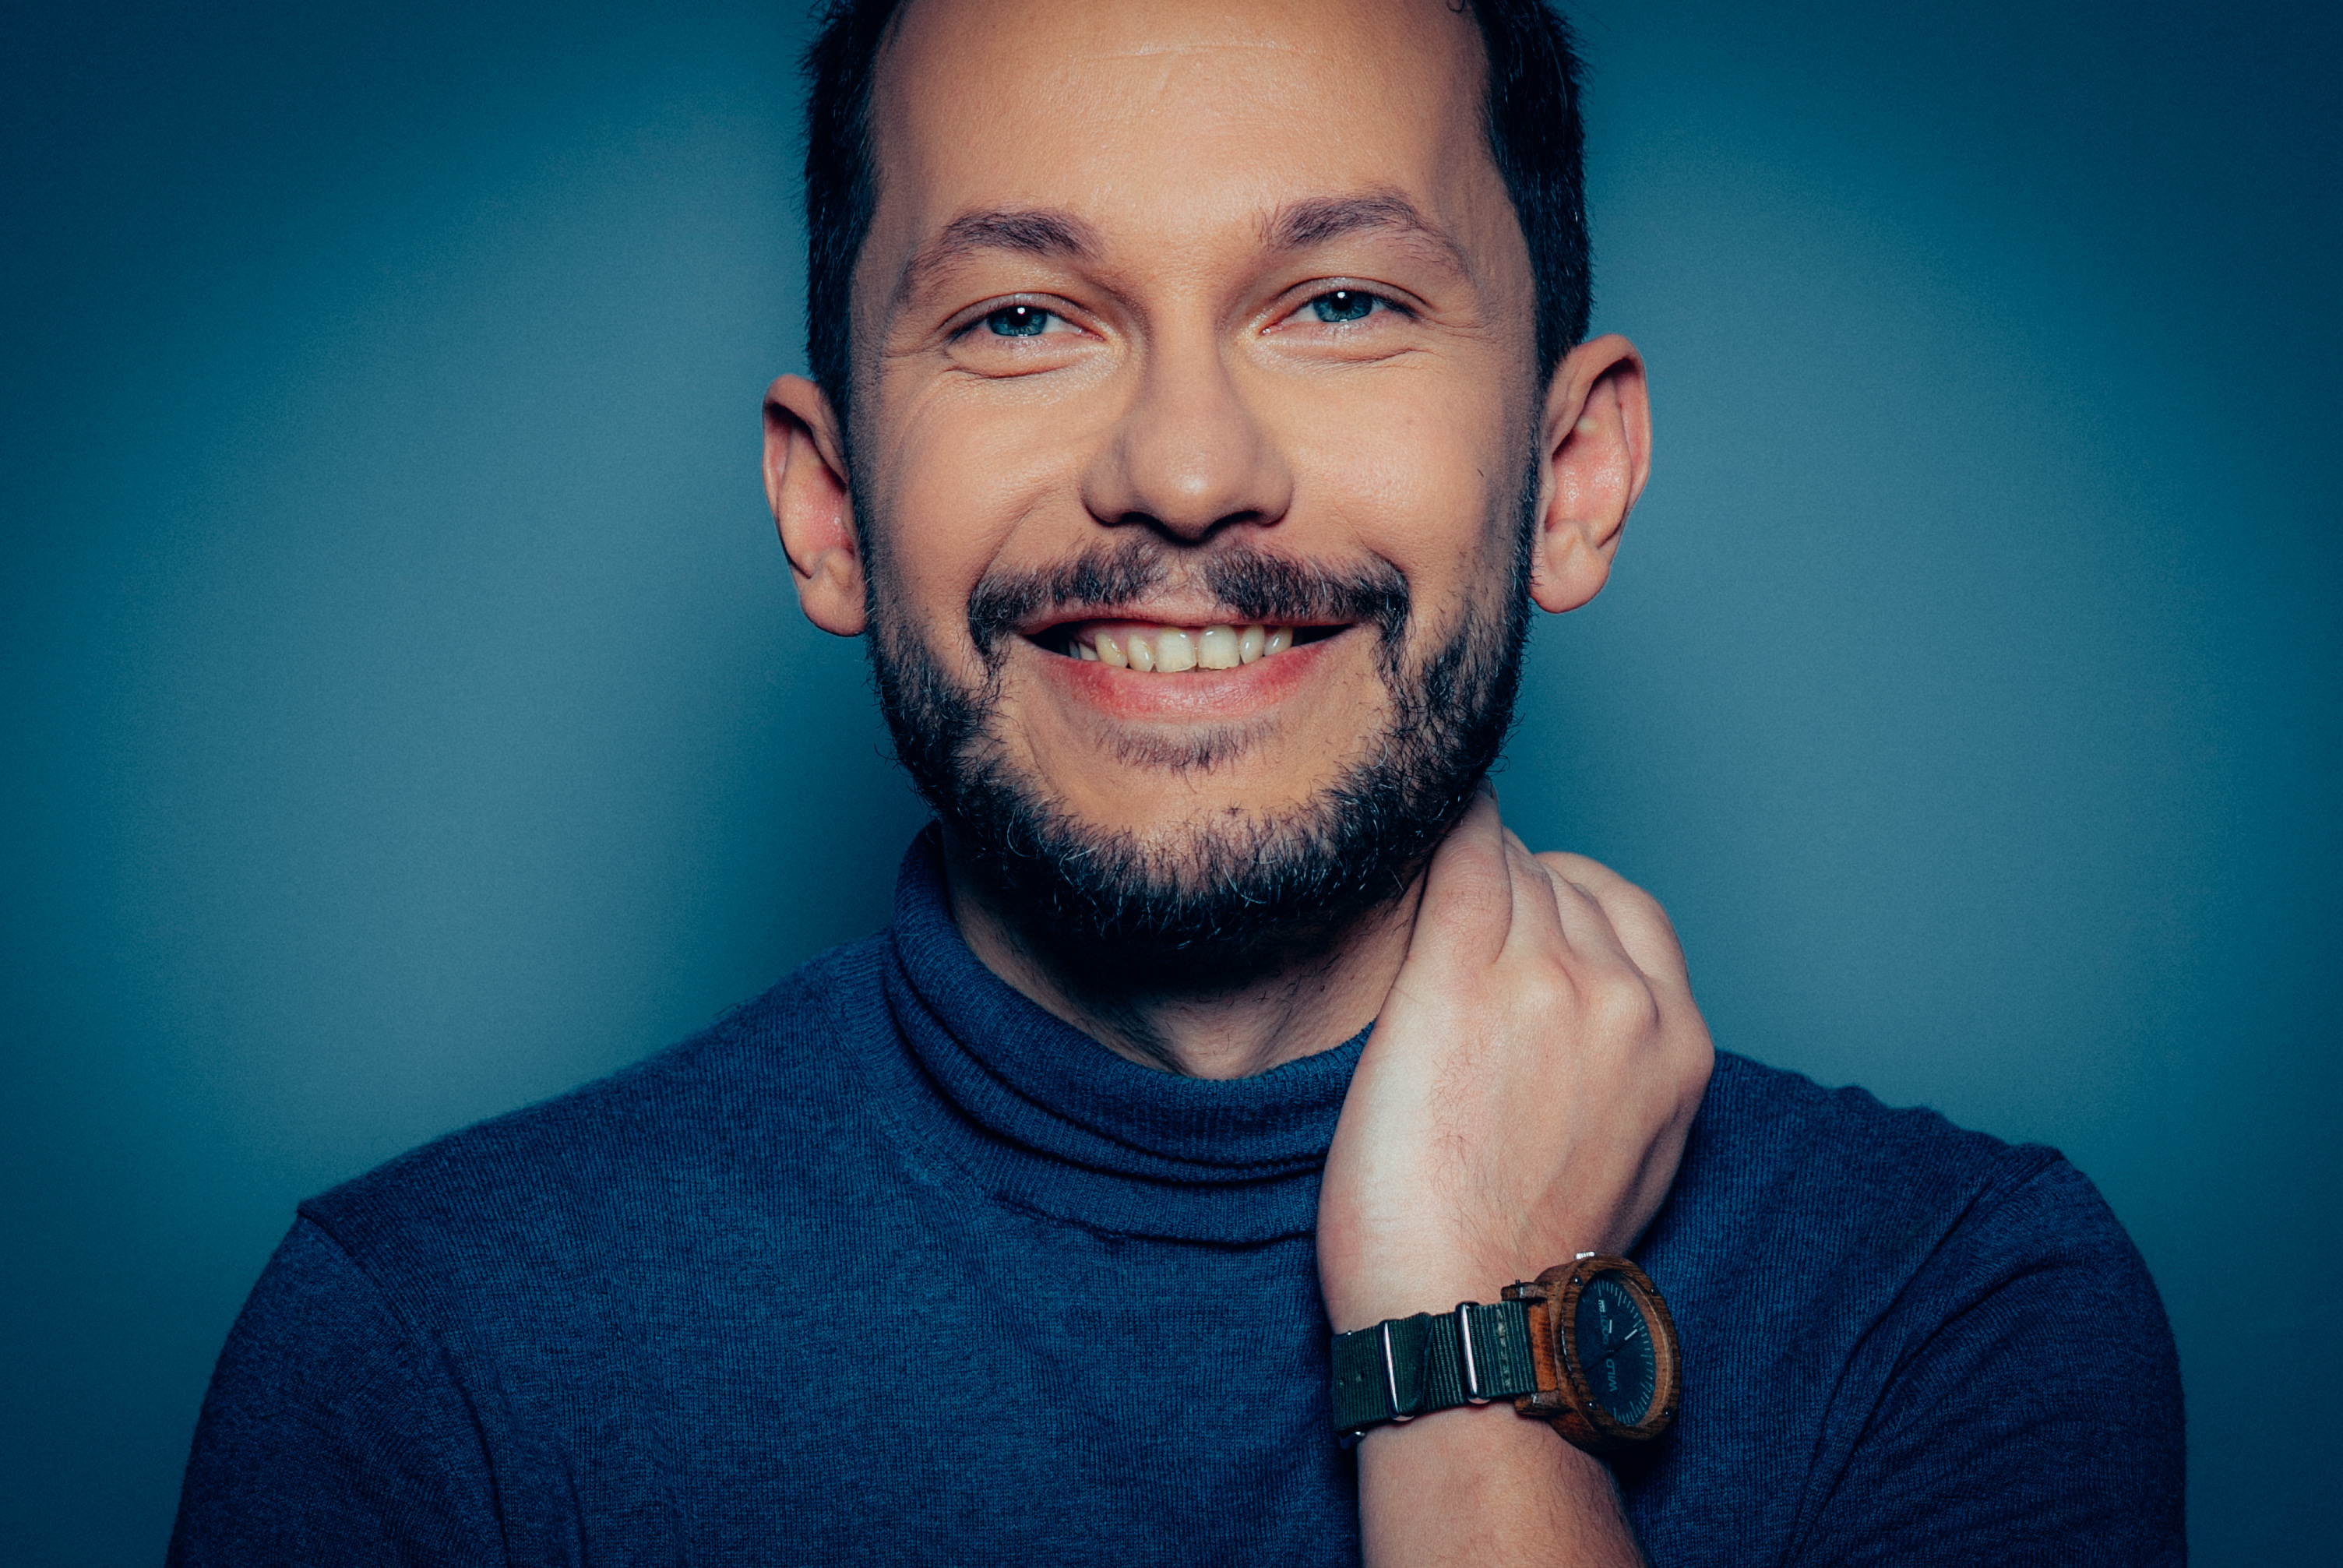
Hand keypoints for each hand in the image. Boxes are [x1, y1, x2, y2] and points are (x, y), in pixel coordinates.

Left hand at [1317, 786, 1713, 1331]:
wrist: (1469, 1315)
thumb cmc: (1522, 1258)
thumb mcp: (1632, 1162)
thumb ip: (1628, 1076)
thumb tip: (1595, 1036)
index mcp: (1680, 1044)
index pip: (1623, 910)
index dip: (1557, 902)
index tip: (1508, 913)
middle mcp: (1627, 998)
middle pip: (1561, 882)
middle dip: (1506, 886)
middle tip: (1444, 907)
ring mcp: (1548, 981)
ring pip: (1509, 864)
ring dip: (1464, 866)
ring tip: (1411, 875)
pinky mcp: (1460, 980)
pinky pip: (1459, 860)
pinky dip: (1438, 835)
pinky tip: (1403, 835)